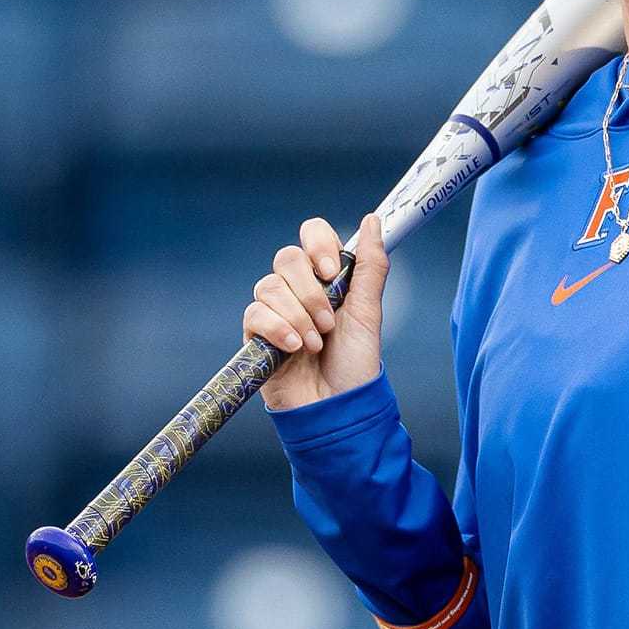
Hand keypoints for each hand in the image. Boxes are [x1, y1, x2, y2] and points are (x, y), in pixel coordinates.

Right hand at [243, 212, 389, 410]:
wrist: (335, 409)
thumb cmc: (355, 364)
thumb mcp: (368, 313)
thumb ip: (370, 266)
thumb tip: (373, 219)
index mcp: (327, 278)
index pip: (311, 234)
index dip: (318, 244)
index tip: (331, 271)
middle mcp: (298, 290)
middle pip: (286, 258)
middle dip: (310, 291)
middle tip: (328, 322)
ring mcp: (275, 312)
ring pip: (269, 285)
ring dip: (298, 315)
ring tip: (315, 344)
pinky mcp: (255, 335)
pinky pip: (255, 313)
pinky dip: (278, 329)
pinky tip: (294, 349)